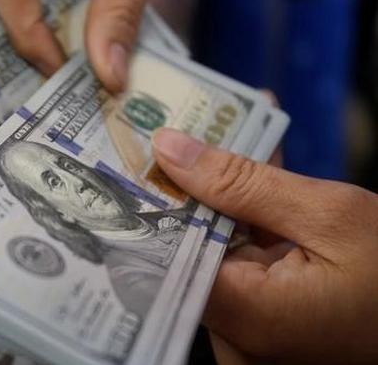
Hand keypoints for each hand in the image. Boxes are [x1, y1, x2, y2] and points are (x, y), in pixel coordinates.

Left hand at [151, 127, 377, 363]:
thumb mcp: (330, 215)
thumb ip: (242, 182)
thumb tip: (170, 149)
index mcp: (248, 319)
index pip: (164, 254)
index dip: (152, 200)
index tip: (142, 152)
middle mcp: (237, 340)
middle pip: (188, 251)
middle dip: (192, 188)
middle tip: (183, 132)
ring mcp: (249, 337)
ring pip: (214, 253)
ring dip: (223, 201)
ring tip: (227, 141)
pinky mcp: (262, 326)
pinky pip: (238, 268)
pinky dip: (246, 227)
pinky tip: (255, 179)